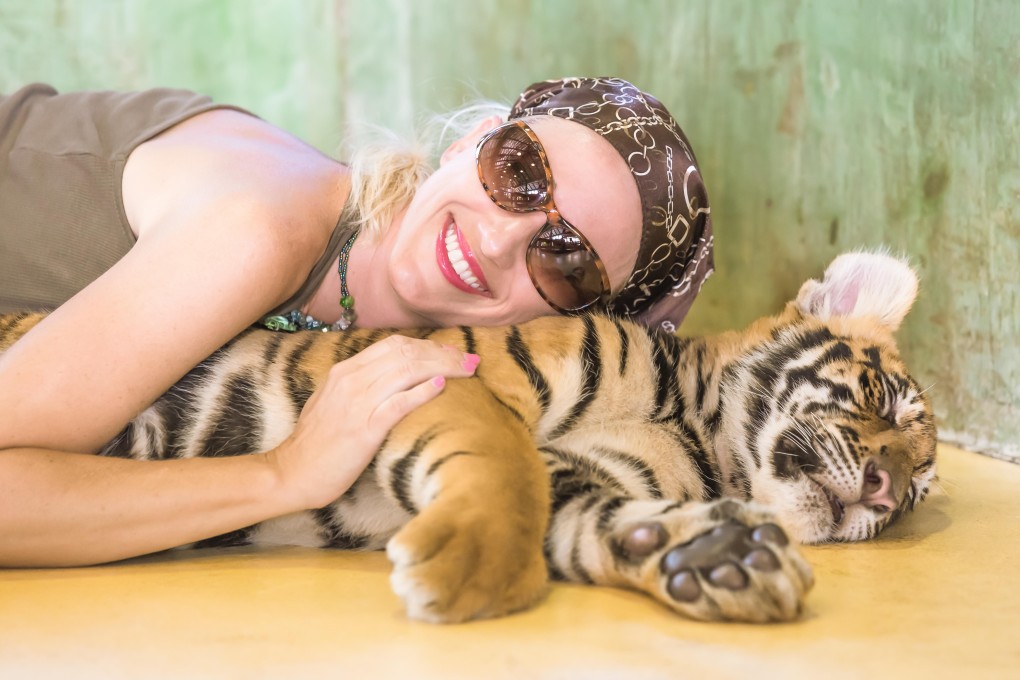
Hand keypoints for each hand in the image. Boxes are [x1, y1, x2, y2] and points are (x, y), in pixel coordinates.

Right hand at [264, 335, 479, 509]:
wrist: (292, 473)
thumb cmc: (318, 443)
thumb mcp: (336, 402)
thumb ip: (362, 385)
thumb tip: (396, 378)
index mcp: (345, 371)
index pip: (394, 345)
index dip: (428, 346)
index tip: (452, 353)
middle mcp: (351, 380)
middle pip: (406, 354)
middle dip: (442, 354)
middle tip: (469, 360)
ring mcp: (357, 404)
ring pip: (406, 372)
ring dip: (442, 368)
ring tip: (466, 370)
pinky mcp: (363, 430)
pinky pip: (398, 404)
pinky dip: (421, 392)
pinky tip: (441, 387)